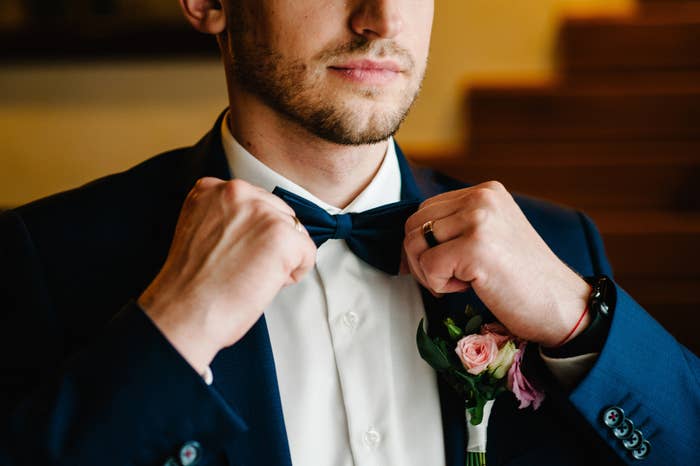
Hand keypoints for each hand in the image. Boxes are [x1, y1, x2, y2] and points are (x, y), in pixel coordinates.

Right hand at [138, 178, 315, 372]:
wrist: (182, 314)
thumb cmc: (188, 286)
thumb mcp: (198, 230)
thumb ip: (224, 217)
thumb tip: (254, 226)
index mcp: (211, 189)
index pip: (254, 201)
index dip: (252, 232)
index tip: (240, 251)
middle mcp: (236, 192)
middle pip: (278, 213)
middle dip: (270, 242)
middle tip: (246, 268)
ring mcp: (262, 212)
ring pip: (294, 232)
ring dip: (282, 258)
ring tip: (252, 276)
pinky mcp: (282, 236)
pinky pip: (308, 253)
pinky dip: (295, 273)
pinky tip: (267, 283)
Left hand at [403, 181, 590, 346]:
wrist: (563, 307)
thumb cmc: (524, 280)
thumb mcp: (491, 236)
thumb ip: (457, 225)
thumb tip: (409, 237)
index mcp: (486, 192)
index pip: (426, 209)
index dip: (424, 243)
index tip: (442, 266)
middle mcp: (482, 198)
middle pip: (414, 224)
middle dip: (421, 258)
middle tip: (449, 278)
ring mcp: (479, 220)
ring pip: (415, 244)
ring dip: (430, 273)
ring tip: (461, 282)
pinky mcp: (475, 248)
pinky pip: (428, 266)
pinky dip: (440, 285)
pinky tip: (469, 287)